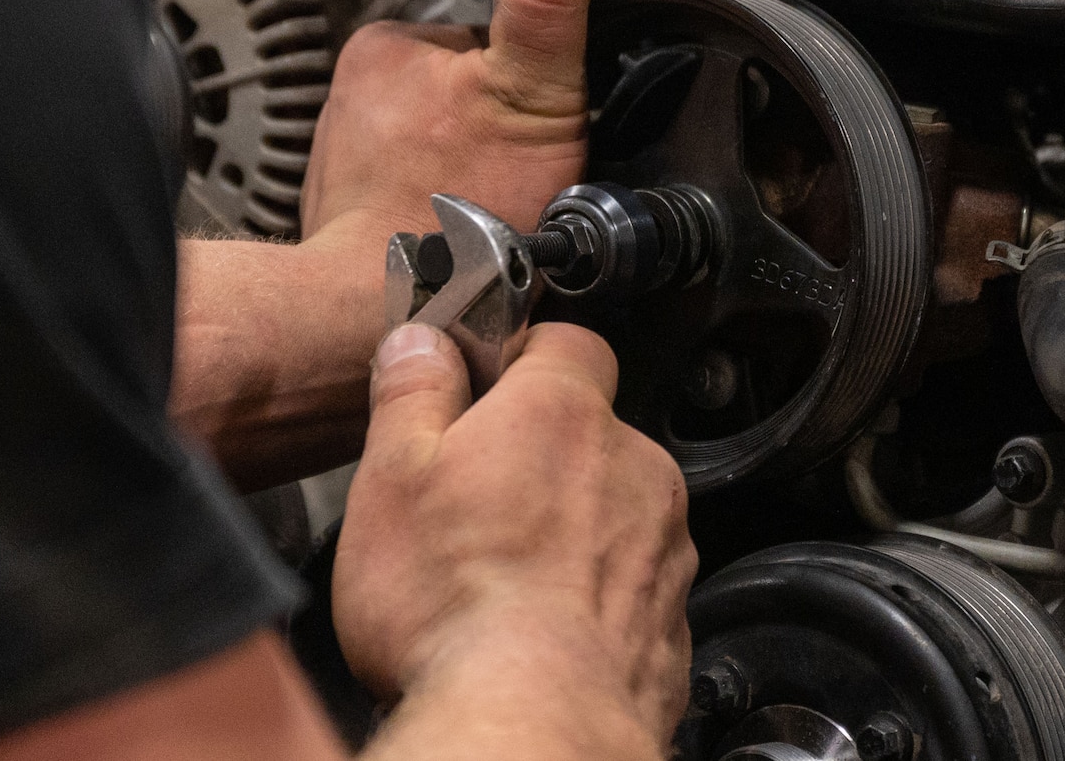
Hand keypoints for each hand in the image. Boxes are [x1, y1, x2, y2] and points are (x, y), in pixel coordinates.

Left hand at [300, 0, 604, 242]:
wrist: (394, 317)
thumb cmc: (458, 219)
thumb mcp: (531, 92)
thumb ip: (548, 1)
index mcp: (388, 46)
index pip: (486, 36)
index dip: (533, 79)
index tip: (544, 121)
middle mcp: (354, 94)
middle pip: (467, 92)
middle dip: (500, 128)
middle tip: (520, 173)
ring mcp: (348, 159)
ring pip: (446, 147)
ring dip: (477, 175)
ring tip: (495, 209)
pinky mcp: (354, 215)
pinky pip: (423, 196)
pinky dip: (450, 212)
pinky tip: (468, 237)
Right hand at [335, 321, 695, 759]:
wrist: (529, 722)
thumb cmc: (454, 606)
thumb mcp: (392, 477)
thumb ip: (412, 393)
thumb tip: (421, 342)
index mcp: (564, 414)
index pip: (566, 342)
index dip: (522, 359)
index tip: (482, 390)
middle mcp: (634, 467)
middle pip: (591, 433)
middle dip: (542, 457)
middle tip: (472, 503)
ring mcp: (663, 546)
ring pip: (616, 511)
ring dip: (572, 531)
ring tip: (500, 579)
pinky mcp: (671, 620)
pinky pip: (631, 587)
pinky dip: (594, 599)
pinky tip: (540, 629)